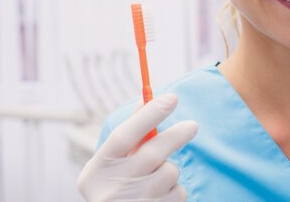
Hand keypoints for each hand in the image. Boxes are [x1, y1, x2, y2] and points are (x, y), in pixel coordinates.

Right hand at [77, 94, 197, 201]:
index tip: (171, 98)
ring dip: (170, 170)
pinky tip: (161, 196)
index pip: (123, 136)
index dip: (149, 115)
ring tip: (156, 179)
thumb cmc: (116, 187)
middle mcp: (111, 189)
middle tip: (192, 125)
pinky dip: (176, 190)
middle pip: (152, 153)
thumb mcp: (112, 163)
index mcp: (97, 170)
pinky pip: (179, 193)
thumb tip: (145, 100)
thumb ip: (129, 135)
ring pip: (169, 173)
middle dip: (175, 136)